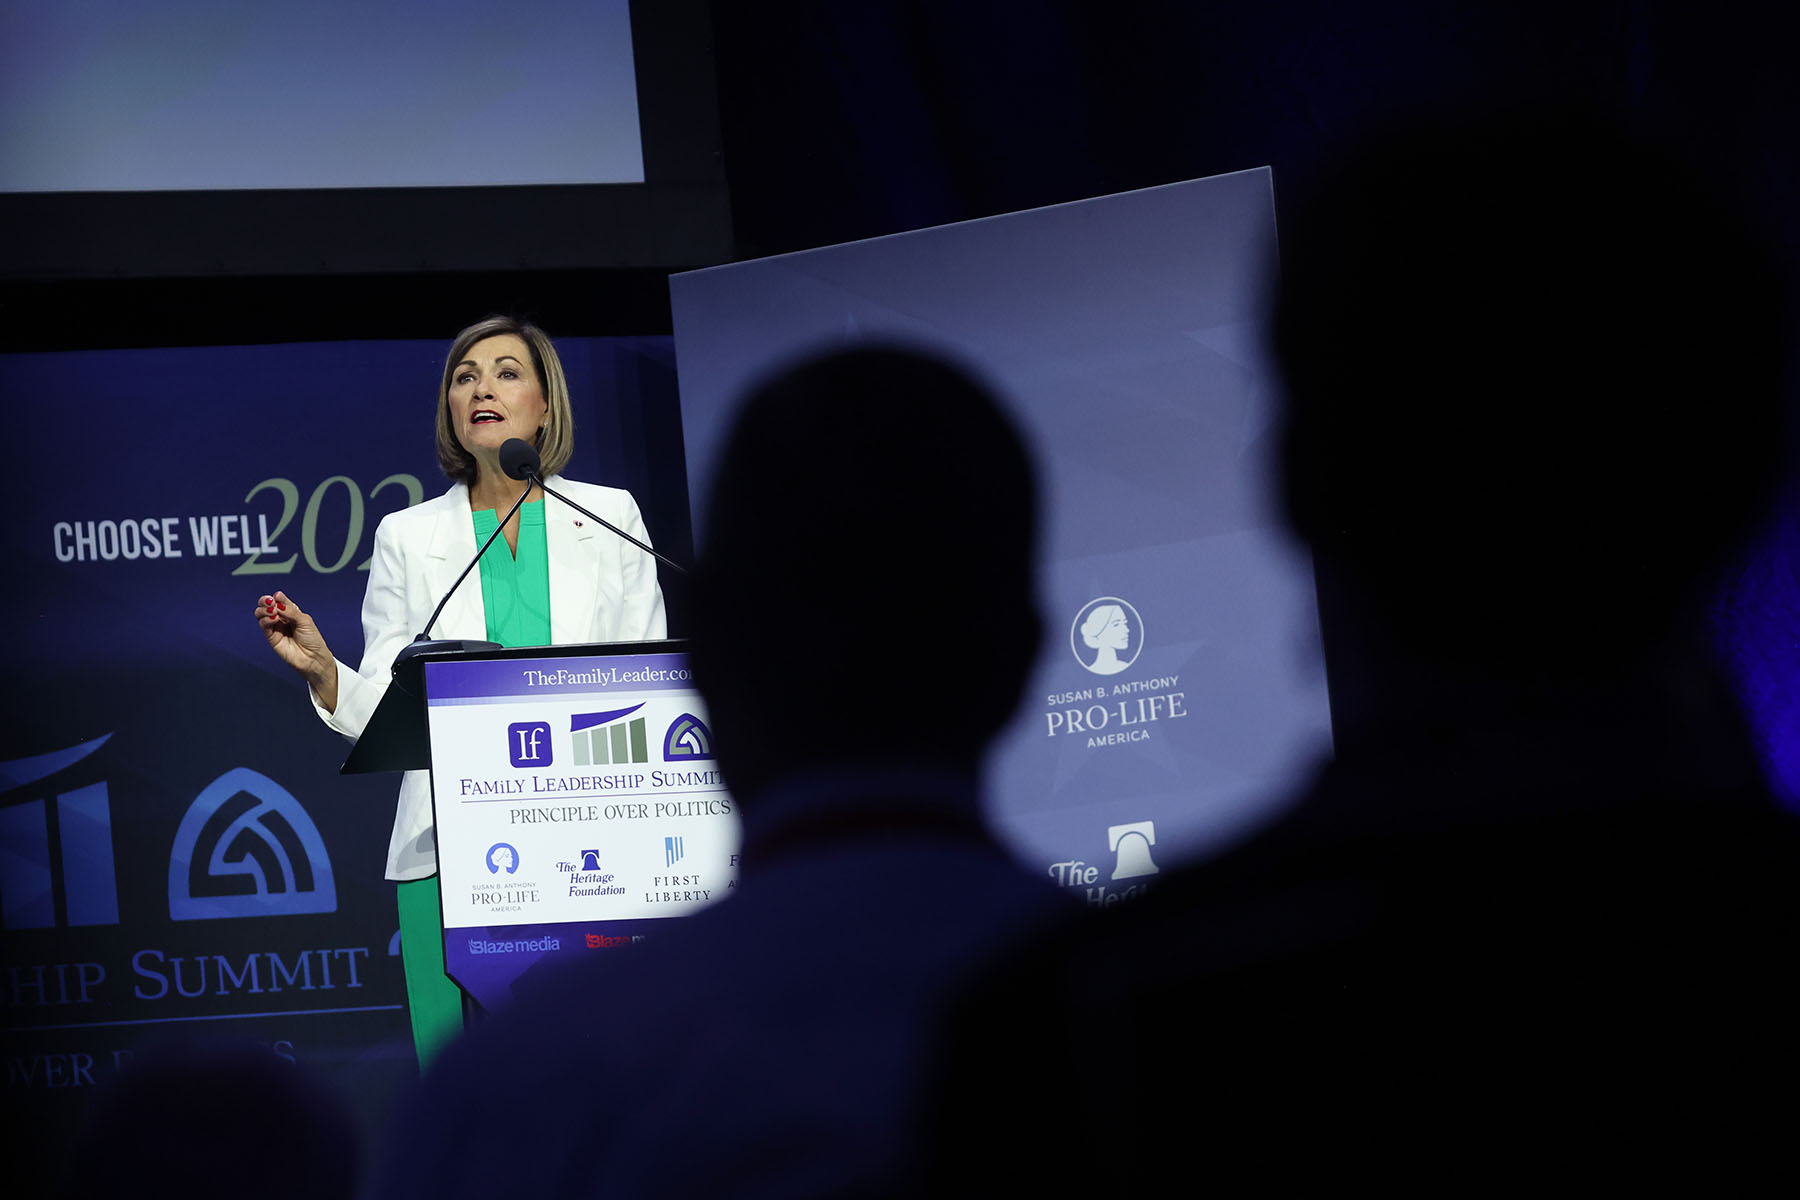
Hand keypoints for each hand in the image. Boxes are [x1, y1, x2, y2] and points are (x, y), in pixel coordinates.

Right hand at [255, 591, 337, 710]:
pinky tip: (273, 619)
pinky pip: (264, 626)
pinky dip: (266, 620)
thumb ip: (290, 611)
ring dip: (264, 610)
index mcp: (292, 612)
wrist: (313, 658)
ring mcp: (276, 628)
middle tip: (270, 602)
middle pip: (267, 606)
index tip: (276, 597)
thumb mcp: (304, 621)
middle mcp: (282, 619)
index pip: (280, 601)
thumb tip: (277, 599)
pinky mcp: (272, 638)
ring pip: (262, 615)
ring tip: (273, 612)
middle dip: (265, 602)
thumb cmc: (313, 640)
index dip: (276, 598)